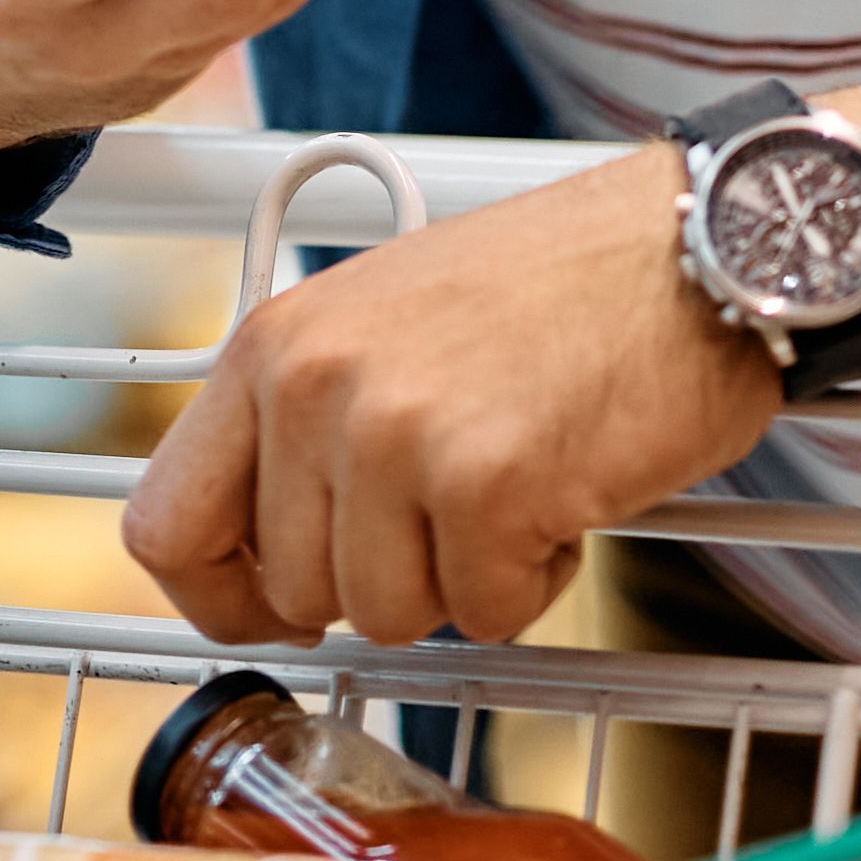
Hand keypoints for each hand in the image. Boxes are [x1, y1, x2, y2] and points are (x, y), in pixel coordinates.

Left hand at [121, 87, 860, 647]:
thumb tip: (253, 565)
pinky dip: (536, 573)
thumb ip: (305, 427)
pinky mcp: (487, 482)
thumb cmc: (559, 284)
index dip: (224, 592)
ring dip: (465, 573)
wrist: (695, 243)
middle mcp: (316, 384)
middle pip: (294, 594)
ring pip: (389, 617)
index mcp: (277, 341)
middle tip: (457, 493)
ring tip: (517, 468)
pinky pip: (487, 611)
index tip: (279, 598)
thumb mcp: (386, 323)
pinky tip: (565, 480)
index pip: (165, 526)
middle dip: (384, 573)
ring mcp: (396, 433)